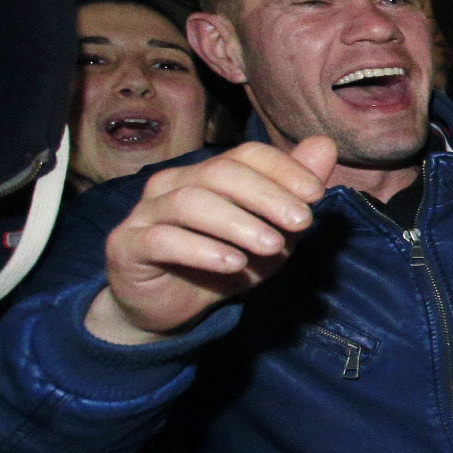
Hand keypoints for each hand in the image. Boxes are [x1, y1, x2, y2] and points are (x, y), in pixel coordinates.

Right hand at [88, 138, 336, 343]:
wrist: (169, 308)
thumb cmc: (223, 263)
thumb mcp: (271, 233)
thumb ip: (294, 194)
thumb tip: (325, 145)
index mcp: (208, 173)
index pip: (247, 155)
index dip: (283, 169)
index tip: (316, 195)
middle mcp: (173, 184)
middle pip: (221, 173)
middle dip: (266, 196)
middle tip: (301, 223)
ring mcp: (146, 212)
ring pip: (191, 202)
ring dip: (238, 223)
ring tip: (273, 247)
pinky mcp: (127, 245)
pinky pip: (162, 240)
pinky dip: (202, 250)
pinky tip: (233, 264)